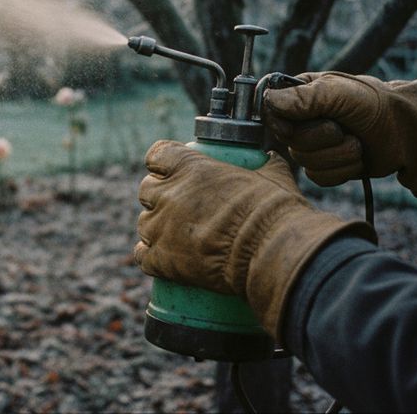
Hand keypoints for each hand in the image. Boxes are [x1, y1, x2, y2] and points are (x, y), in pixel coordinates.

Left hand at [135, 141, 373, 337]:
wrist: (270, 253)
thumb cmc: (274, 212)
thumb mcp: (274, 177)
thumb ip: (266, 164)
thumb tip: (269, 158)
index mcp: (189, 167)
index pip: (157, 155)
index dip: (162, 164)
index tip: (171, 171)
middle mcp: (169, 194)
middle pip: (146, 190)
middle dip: (159, 197)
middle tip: (178, 207)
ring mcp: (161, 227)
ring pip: (144, 223)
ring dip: (156, 228)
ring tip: (175, 236)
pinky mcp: (162, 260)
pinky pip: (142, 257)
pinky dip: (150, 258)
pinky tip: (163, 260)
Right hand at [263, 73, 416, 200]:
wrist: (408, 134)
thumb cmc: (376, 105)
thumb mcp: (340, 93)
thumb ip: (305, 97)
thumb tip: (270, 100)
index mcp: (300, 96)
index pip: (271, 112)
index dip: (282, 123)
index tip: (295, 126)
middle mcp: (302, 120)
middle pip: (289, 141)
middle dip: (321, 139)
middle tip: (343, 128)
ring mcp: (313, 145)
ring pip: (305, 162)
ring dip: (337, 155)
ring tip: (357, 142)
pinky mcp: (325, 167)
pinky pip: (319, 178)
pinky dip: (342, 170)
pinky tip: (357, 158)